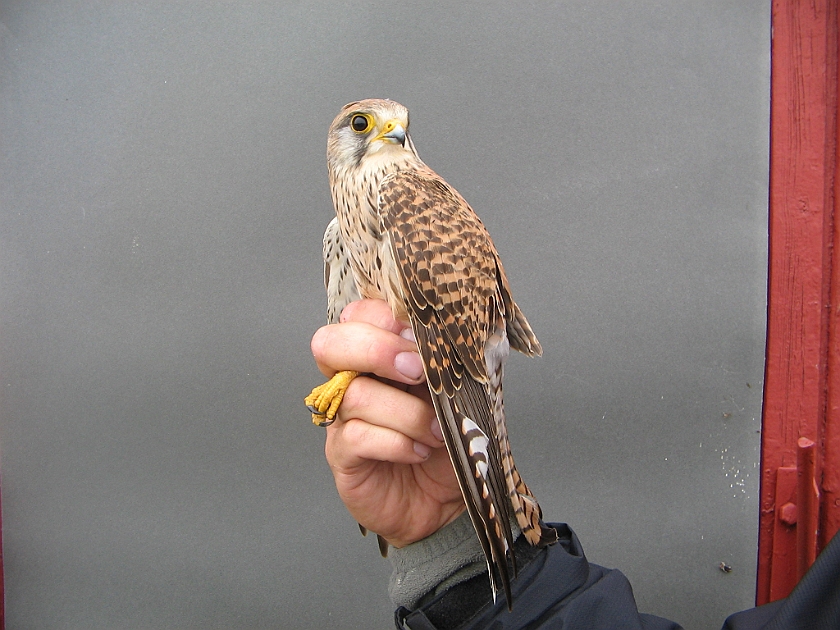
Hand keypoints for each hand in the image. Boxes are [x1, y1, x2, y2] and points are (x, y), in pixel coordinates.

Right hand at [310, 299, 465, 547]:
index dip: (386, 319)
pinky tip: (419, 451)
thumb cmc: (447, 441)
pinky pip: (357, 436)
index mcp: (377, 355)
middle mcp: (351, 380)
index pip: (358, 315)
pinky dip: (397, 442)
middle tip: (418, 372)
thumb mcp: (456, 392)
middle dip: (378, 349)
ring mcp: (341, 418)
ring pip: (356, 394)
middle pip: (331, 343)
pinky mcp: (342, 456)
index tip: (423, 340)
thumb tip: (461, 334)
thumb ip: (450, 361)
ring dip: (408, 413)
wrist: (445, 500)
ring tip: (438, 432)